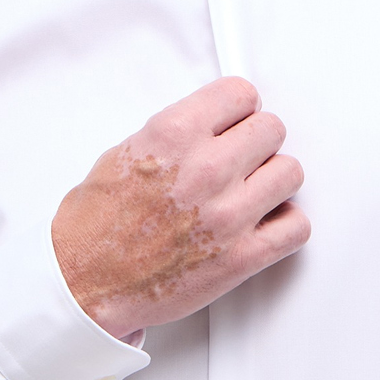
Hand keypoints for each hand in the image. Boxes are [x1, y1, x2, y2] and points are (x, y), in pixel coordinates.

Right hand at [52, 76, 308, 338]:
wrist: (82, 285)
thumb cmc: (93, 227)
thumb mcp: (123, 154)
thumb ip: (175, 135)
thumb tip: (211, 126)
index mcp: (173, 135)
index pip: (241, 94)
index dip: (238, 110)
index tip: (235, 122)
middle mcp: (206, 169)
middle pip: (272, 129)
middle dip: (257, 143)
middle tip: (241, 160)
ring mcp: (228, 214)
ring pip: (291, 173)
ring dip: (274, 182)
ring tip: (251, 193)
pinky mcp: (242, 257)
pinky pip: (297, 227)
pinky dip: (285, 226)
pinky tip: (263, 225)